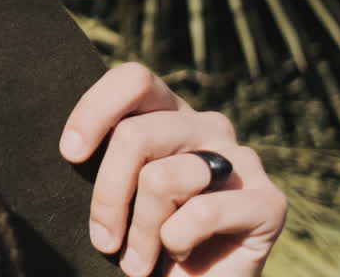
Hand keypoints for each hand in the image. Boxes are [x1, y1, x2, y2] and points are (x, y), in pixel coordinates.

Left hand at [60, 63, 286, 276]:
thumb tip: (70, 146)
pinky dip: (178, 242)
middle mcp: (208, 126)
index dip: (95, 110)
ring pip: (162, 178)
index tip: (70, 154)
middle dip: (108, 196)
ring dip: (141, 232)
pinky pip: (202, 211)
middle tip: (103, 241)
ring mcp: (242, 160)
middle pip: (135, 135)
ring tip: (138, 262)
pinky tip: (182, 255)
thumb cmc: (142, 240)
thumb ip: (101, 157)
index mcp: (168, 113)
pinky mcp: (269, 201)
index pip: (134, 80)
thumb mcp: (114, 192)